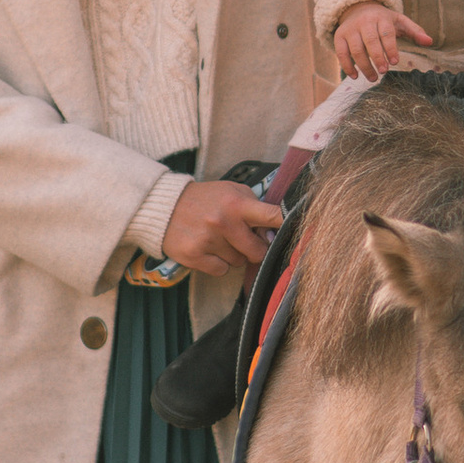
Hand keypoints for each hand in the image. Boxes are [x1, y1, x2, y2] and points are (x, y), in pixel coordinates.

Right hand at [160, 178, 283, 279]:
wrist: (164, 206)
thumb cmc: (205, 199)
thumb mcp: (232, 192)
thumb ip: (255, 208)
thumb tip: (274, 232)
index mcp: (236, 203)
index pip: (272, 216)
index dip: (288, 225)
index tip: (300, 231)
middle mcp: (223, 222)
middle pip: (258, 251)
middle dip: (255, 248)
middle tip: (242, 239)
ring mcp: (208, 240)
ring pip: (239, 262)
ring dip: (233, 255)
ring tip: (218, 239)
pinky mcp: (194, 255)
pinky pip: (221, 270)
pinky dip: (218, 264)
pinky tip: (208, 249)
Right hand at [332, 3, 429, 82]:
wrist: (358, 8)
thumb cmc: (383, 19)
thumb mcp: (400, 21)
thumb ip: (415, 31)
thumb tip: (430, 41)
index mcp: (381, 18)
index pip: (386, 34)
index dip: (390, 48)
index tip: (395, 62)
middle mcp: (364, 22)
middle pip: (370, 41)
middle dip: (377, 58)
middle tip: (383, 72)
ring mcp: (350, 29)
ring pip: (356, 49)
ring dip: (364, 65)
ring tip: (373, 78)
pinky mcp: (339, 36)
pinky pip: (341, 52)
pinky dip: (347, 66)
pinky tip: (355, 76)